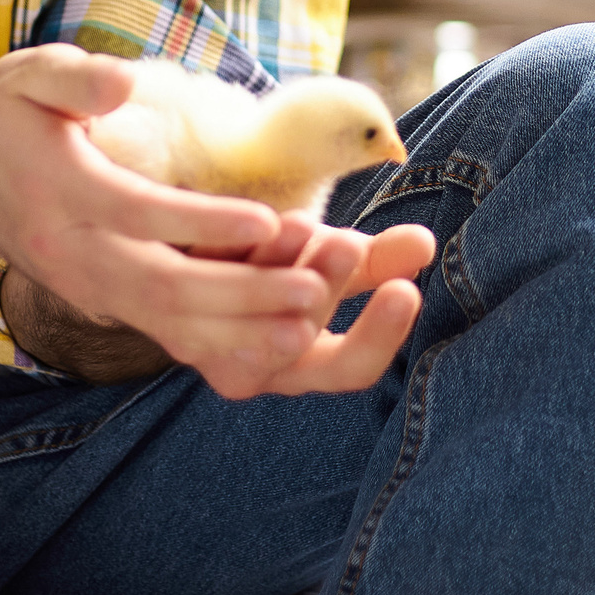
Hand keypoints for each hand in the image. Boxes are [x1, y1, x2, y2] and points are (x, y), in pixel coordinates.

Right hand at [0, 45, 428, 388]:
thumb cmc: (7, 114)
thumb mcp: (29, 74)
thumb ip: (75, 78)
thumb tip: (122, 83)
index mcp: (62, 192)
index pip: (137, 214)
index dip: (202, 224)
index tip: (267, 221)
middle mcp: (75, 253)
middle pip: (162, 288)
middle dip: (241, 295)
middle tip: (313, 289)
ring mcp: (89, 288)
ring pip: (169, 323)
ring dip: (242, 329)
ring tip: (312, 321)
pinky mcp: (106, 303)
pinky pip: (167, 333)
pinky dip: (223, 342)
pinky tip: (281, 342)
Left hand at [189, 214, 434, 400]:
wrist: (190, 261)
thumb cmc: (275, 271)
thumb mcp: (330, 270)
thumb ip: (377, 262)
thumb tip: (426, 243)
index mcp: (302, 367)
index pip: (350, 369)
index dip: (379, 336)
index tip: (406, 290)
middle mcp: (254, 369)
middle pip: (300, 338)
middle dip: (328, 288)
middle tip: (346, 245)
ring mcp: (206, 342)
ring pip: (250, 313)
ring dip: (281, 267)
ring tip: (304, 226)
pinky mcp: (168, 305)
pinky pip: (207, 280)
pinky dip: (238, 252)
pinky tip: (266, 225)